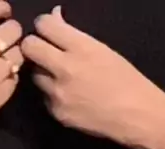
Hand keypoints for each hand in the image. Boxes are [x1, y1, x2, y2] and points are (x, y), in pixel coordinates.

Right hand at [0, 0, 23, 145]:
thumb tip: (2, 21)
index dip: (2, 9)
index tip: (3, 14)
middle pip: (12, 31)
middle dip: (11, 33)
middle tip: (4, 41)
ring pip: (17, 55)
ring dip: (11, 57)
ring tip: (0, 63)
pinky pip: (15, 78)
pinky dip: (9, 78)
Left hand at [21, 7, 164, 145]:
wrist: (134, 115)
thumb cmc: (124, 79)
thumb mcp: (102, 49)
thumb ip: (74, 35)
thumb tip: (54, 17)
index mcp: (81, 47)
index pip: (44, 25)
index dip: (43, 25)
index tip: (47, 30)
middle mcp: (65, 68)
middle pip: (29, 48)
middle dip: (33, 45)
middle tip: (42, 50)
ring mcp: (58, 93)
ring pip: (35, 74)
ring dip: (43, 71)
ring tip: (59, 76)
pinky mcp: (56, 112)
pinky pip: (44, 97)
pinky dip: (52, 93)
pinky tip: (68, 95)